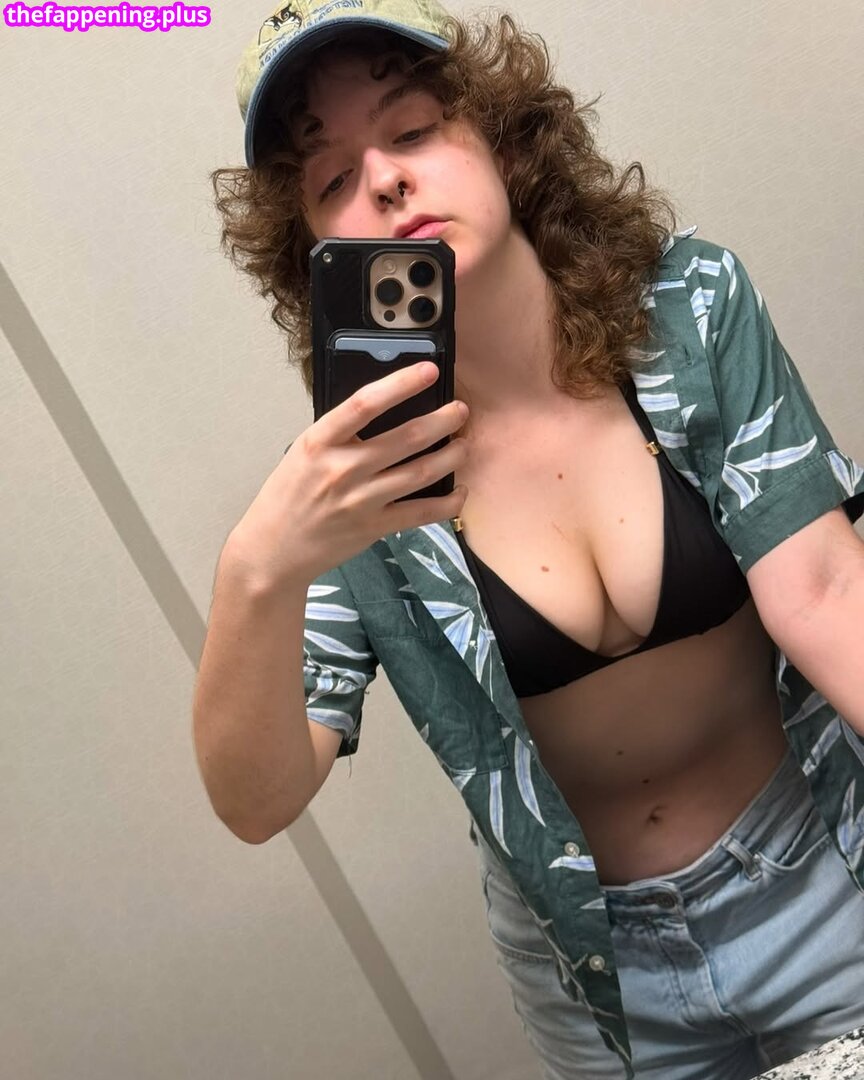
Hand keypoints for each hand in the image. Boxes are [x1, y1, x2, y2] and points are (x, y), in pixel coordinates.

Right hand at [229, 361, 468, 587]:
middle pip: (407, 437)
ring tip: (464, 444)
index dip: (402, 383)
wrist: (274, 549)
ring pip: (421, 472)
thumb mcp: (304, 452)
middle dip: (444, 420)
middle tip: (461, 411)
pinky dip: (448, 502)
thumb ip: (340, 433)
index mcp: (320, 441)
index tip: (429, 371)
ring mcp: (361, 500)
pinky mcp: (375, 527)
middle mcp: (343, 468)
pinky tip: (460, 490)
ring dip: (452, 456)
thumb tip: (386, 408)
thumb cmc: (289, 495)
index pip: (365, 403)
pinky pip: (423, 512)